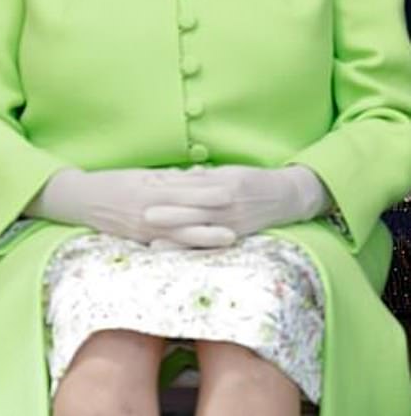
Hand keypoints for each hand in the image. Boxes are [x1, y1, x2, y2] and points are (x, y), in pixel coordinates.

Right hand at [26, 167, 236, 246]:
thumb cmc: (115, 182)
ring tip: (229, 238)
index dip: (207, 191)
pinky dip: (187, 248)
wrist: (82, 199)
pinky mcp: (140, 242)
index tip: (230, 191)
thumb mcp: (142, 174)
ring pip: (180, 235)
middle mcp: (147, 211)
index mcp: (148, 189)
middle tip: (238, 220)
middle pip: (185, 215)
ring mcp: (143, 230)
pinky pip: (167, 246)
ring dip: (206, 238)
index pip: (183, 191)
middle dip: (212, 218)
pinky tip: (203, 252)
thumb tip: (197, 176)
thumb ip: (169, 178)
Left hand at [144, 164, 328, 239]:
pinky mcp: (236, 236)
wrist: (285, 196)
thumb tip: (177, 176)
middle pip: (193, 208)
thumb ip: (203, 177)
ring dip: (177, 235)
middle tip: (143, 214)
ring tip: (153, 242)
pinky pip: (212, 244)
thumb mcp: (228, 172)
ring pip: (200, 229)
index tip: (146, 187)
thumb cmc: (252, 181)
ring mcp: (231, 222)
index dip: (168, 186)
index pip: (191, 184)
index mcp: (223, 182)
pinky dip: (193, 249)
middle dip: (168, 212)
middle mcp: (227, 203)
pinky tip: (180, 256)